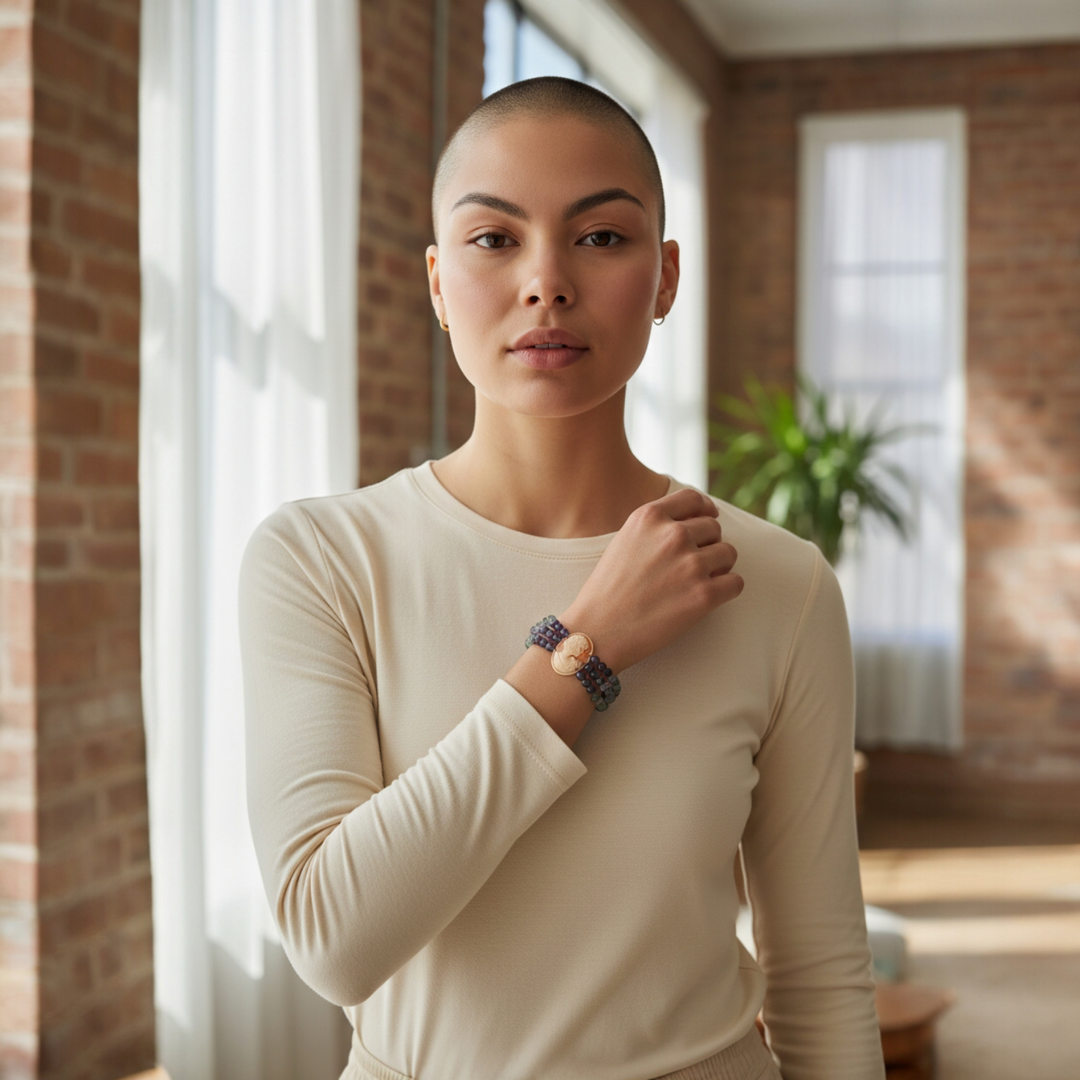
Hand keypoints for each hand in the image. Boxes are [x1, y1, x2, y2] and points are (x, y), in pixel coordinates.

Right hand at [562, 488, 742, 671]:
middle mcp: (672, 534)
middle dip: (707, 544)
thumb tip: (694, 521)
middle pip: (713, 528)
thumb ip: (655, 527)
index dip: (706, 510)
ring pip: (728, 553)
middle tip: (690, 566)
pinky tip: (708, 598)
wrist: (598, 631)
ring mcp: (690, 564)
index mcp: (649, 517)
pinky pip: (735, 582)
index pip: (694, 499)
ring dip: (719, 567)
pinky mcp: (704, 595)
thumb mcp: (624, 541)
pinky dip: (726, 589)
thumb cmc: (607, 591)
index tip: (708, 519)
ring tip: (696, 583)